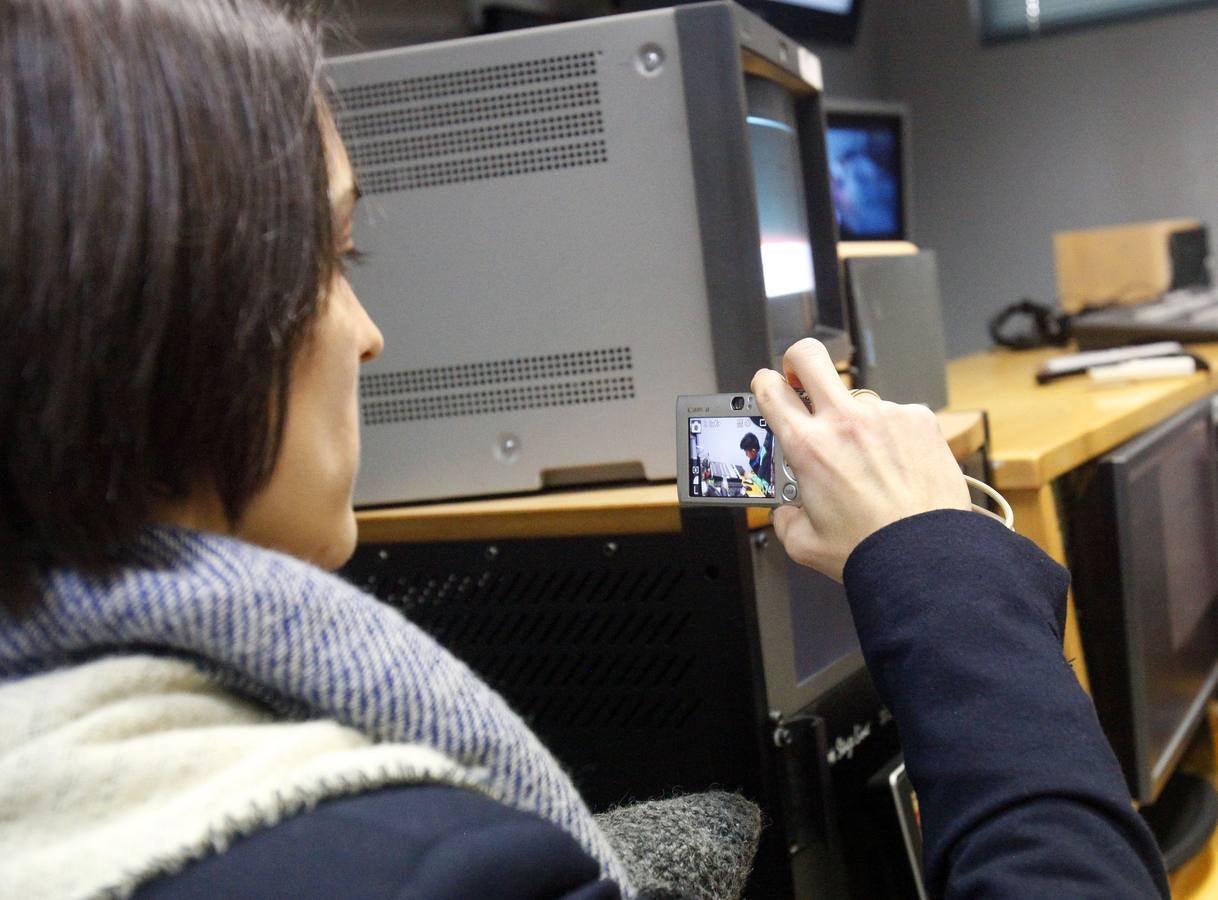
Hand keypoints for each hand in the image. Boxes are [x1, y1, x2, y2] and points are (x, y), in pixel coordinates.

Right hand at [752, 338, 970, 581]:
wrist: (924, 557)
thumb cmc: (871, 549)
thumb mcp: (804, 542)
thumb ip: (785, 518)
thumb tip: (788, 510)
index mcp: (808, 446)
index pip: (771, 388)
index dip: (765, 384)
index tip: (772, 389)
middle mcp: (844, 421)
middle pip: (808, 356)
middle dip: (798, 361)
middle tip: (803, 382)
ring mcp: (884, 414)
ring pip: (858, 399)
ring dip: (856, 421)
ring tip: (870, 463)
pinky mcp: (918, 419)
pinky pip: (896, 415)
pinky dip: (893, 436)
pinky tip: (898, 466)